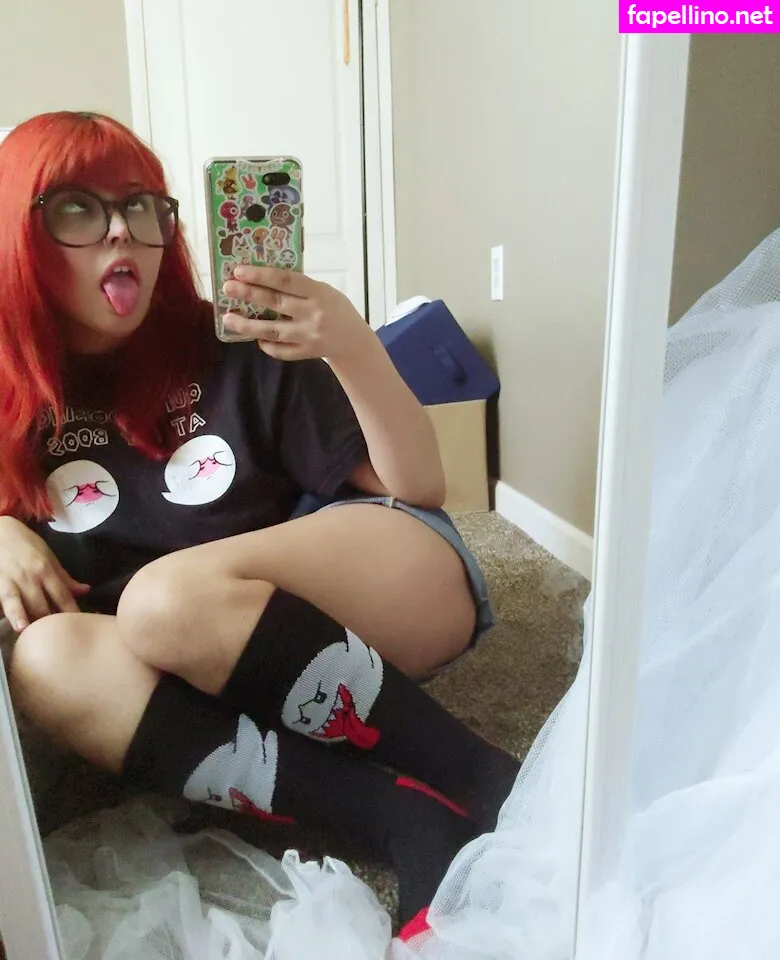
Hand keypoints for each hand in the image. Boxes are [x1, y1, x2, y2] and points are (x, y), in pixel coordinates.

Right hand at [0, 517, 89, 632]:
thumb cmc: (26, 544)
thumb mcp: (48, 556)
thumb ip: (64, 576)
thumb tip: (85, 590)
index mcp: (47, 569)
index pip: (63, 595)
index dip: (71, 612)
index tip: (80, 626)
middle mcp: (32, 577)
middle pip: (44, 604)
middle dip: (51, 622)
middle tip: (61, 639)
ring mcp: (13, 580)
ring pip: (25, 604)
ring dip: (32, 620)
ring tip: (36, 635)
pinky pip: (6, 600)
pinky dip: (12, 613)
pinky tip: (16, 625)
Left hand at [222, 266, 371, 362]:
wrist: (354, 340)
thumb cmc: (335, 308)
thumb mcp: (323, 290)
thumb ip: (299, 287)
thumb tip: (262, 278)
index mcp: (318, 292)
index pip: (286, 281)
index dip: (262, 275)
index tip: (240, 271)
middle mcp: (313, 314)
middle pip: (276, 303)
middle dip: (249, 294)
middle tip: (227, 288)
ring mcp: (309, 336)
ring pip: (273, 331)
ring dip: (248, 325)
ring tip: (228, 318)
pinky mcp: (306, 353)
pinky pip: (281, 351)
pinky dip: (266, 345)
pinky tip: (254, 337)